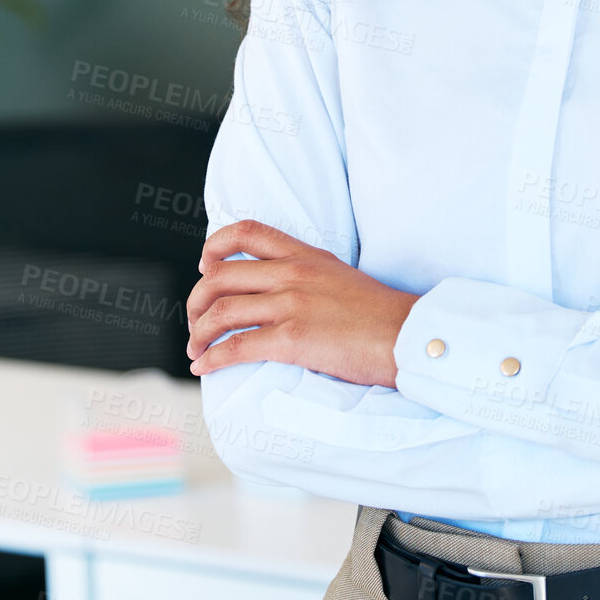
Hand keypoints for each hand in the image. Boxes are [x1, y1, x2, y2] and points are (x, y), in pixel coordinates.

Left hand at [186, 219, 419, 387]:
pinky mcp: (292, 337)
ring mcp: (292, 304)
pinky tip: (204, 368)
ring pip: (221, 311)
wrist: (405, 335)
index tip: (206, 264)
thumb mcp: (340, 277)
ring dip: (198, 334)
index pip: (248, 232)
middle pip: (220, 275)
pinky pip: (236, 346)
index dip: (216, 245)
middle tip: (194, 320)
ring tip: (196, 350)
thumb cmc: (379, 315)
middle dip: (196, 300)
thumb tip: (280, 292)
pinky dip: (212, 359)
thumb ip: (308, 276)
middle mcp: (294, 273)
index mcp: (306, 255)